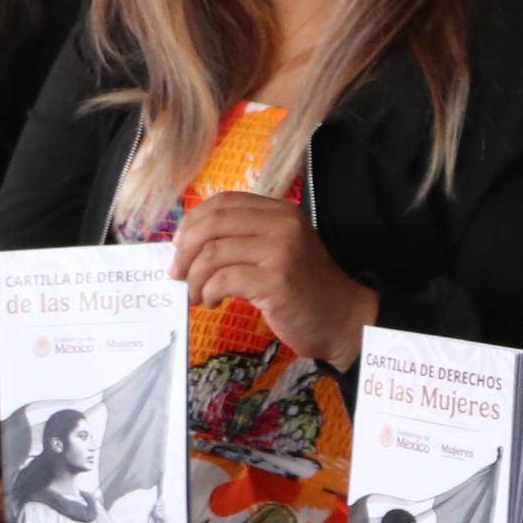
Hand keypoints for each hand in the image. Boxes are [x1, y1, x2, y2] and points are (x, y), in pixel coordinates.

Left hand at [172, 191, 376, 367]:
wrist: (344, 319)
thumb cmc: (305, 289)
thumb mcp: (279, 250)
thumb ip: (244, 238)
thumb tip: (185, 243)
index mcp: (281, 212)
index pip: (223, 202)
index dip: (192, 222)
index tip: (180, 246)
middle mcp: (282, 225)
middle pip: (212, 224)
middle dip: (185, 250)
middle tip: (178, 273)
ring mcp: (281, 252)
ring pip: (213, 253)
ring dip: (195, 278)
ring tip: (197, 295)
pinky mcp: (277, 281)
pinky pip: (223, 280)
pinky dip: (208, 292)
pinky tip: (212, 302)